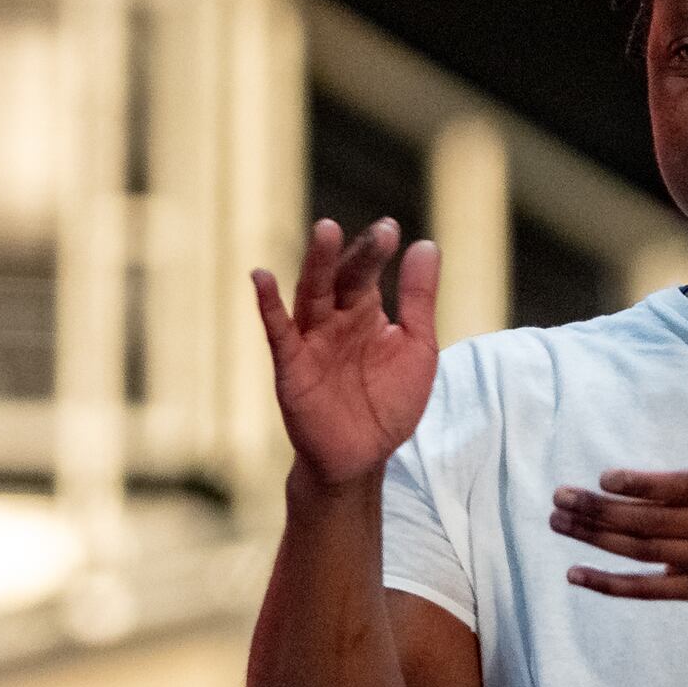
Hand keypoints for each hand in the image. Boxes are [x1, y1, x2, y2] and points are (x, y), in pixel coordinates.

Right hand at [252, 220, 441, 492]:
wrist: (363, 457)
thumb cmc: (389, 402)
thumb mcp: (417, 347)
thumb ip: (419, 298)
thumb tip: (426, 244)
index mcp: (363, 310)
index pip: (367, 271)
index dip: (378, 250)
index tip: (392, 229)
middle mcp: (334, 318)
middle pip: (340, 276)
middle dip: (354, 253)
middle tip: (378, 233)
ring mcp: (311, 340)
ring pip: (310, 294)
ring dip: (317, 263)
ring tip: (327, 231)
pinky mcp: (291, 367)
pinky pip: (278, 332)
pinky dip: (268, 306)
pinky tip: (261, 277)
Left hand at [549, 318, 687, 603]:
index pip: (683, 489)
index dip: (643, 487)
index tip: (605, 476)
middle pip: (653, 523)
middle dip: (602, 511)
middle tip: (560, 498)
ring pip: (646, 553)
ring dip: (598, 540)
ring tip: (560, 521)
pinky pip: (652, 591)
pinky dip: (613, 586)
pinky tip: (577, 573)